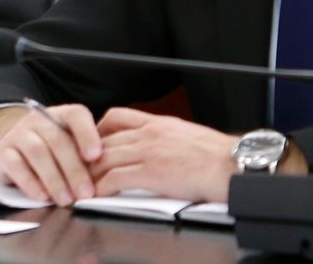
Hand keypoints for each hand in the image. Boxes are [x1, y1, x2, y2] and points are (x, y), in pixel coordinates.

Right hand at [0, 103, 102, 204]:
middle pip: (58, 140)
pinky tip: (43, 196)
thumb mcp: (71, 144)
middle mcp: (38, 121)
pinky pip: (16, 165)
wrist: (14, 146)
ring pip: (37, 152)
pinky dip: (30, 182)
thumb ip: (87, 155)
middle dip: (74, 169)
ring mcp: (18, 134)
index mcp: (61, 115)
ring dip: (54, 178)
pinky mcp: (2, 152)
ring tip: (66, 200)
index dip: (87, 134)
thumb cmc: (52, 149)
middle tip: (86, 193)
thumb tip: (107, 177)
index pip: (76, 115)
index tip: (96, 156)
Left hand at [92, 108, 238, 203]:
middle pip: (105, 140)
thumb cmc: (219, 156)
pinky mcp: (150, 173)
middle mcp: (149, 133)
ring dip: (88, 174)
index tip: (91, 142)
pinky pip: (115, 178)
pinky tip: (95, 195)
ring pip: (104, 159)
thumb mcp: (187, 135)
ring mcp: (148, 152)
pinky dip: (101, 188)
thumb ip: (167, 138)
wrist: (235, 164)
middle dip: (86, 156)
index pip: (117, 117)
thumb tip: (159, 149)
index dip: (98, 130)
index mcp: (159, 123)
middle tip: (76, 168)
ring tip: (79, 185)